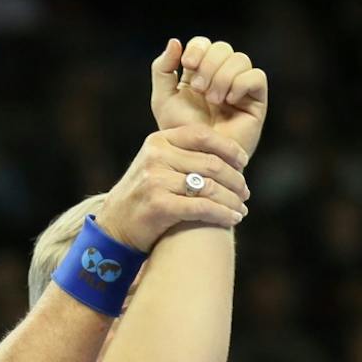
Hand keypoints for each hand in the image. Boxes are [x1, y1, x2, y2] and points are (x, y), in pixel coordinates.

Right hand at [94, 126, 250, 251]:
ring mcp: (156, 180)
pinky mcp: (160, 205)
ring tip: (242, 209)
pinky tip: (233, 219)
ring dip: (232, 200)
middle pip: (211, 163)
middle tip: (245, 193)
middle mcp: (156, 156)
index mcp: (159, 140)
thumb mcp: (158, 164)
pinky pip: (203, 207)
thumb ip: (185, 155)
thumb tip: (229, 156)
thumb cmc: (146, 195)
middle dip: (235, 180)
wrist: (115, 225)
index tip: (243, 162)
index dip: (229, 148)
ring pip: (210, 186)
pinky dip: (223, 214)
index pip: (203, 135)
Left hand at [151, 37, 268, 161]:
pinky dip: (241, 84)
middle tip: (200, 89)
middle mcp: (223, 78)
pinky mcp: (256, 102)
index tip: (187, 65)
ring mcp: (241, 89)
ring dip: (223, 76)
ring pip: (241, 59)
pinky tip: (230, 101)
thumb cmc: (182, 135)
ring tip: (213, 99)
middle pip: (223, 48)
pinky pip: (256, 77)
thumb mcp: (163, 99)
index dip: (198, 49)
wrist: (199, 160)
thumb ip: (162, 69)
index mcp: (201, 73)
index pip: (205, 44)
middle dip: (210, 64)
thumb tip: (175, 40)